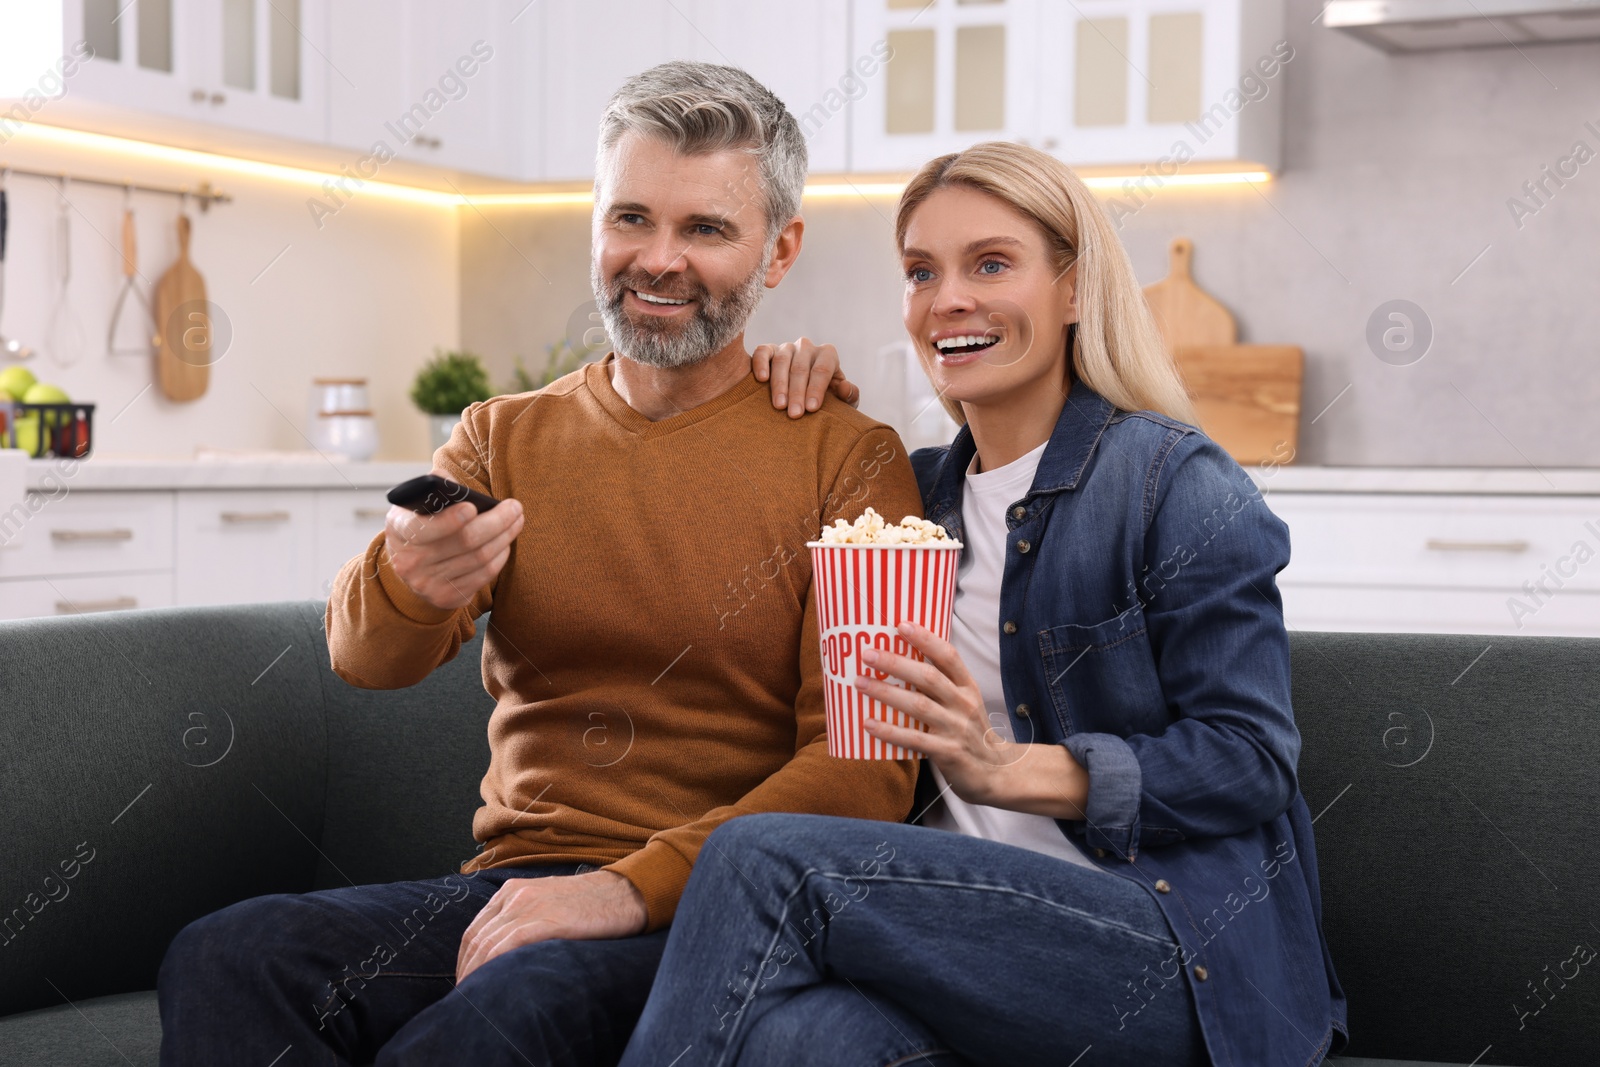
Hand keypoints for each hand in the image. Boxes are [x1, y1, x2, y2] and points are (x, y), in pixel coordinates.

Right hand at [384, 470, 524, 609]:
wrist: (409, 566)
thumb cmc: (420, 525)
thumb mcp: (415, 505)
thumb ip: (432, 489)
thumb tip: (448, 480)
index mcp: (400, 531)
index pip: (423, 528)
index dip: (449, 520)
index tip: (472, 507)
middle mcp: (411, 562)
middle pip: (465, 541)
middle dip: (497, 521)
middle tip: (515, 507)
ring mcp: (429, 584)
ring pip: (480, 558)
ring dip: (505, 537)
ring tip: (516, 520)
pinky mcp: (447, 598)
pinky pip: (484, 576)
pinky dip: (500, 556)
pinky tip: (505, 542)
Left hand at [456, 870, 647, 982]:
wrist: (625, 893)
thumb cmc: (591, 905)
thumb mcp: (549, 903)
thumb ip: (525, 918)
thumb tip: (506, 951)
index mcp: (513, 890)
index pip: (475, 928)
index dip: (465, 958)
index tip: (466, 981)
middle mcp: (515, 894)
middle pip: (475, 938)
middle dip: (465, 970)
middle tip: (465, 996)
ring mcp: (529, 905)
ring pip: (486, 944)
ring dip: (475, 974)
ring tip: (475, 997)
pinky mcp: (545, 919)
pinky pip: (505, 946)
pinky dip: (490, 968)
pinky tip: (490, 985)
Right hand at [752, 337, 859, 416]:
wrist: (804, 395)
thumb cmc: (825, 399)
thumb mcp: (841, 401)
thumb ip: (849, 396)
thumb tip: (844, 387)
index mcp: (828, 354)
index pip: (822, 369)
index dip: (817, 389)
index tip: (811, 409)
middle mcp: (807, 347)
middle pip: (801, 368)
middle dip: (797, 393)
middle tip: (795, 414)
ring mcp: (787, 347)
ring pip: (782, 361)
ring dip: (780, 385)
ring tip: (779, 406)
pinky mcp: (768, 350)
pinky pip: (762, 352)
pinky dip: (760, 363)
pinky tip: (761, 379)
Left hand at [856, 622, 1087, 817]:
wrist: (996, 773)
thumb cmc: (970, 732)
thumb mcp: (964, 703)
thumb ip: (941, 684)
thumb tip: (900, 661)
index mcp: (967, 687)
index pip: (948, 656)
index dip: (925, 638)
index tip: (901, 624)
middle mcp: (963, 704)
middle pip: (928, 677)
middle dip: (896, 663)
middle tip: (867, 653)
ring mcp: (956, 728)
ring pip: (918, 705)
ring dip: (886, 692)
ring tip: (860, 683)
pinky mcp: (947, 752)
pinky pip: (914, 739)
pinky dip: (889, 731)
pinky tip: (868, 723)